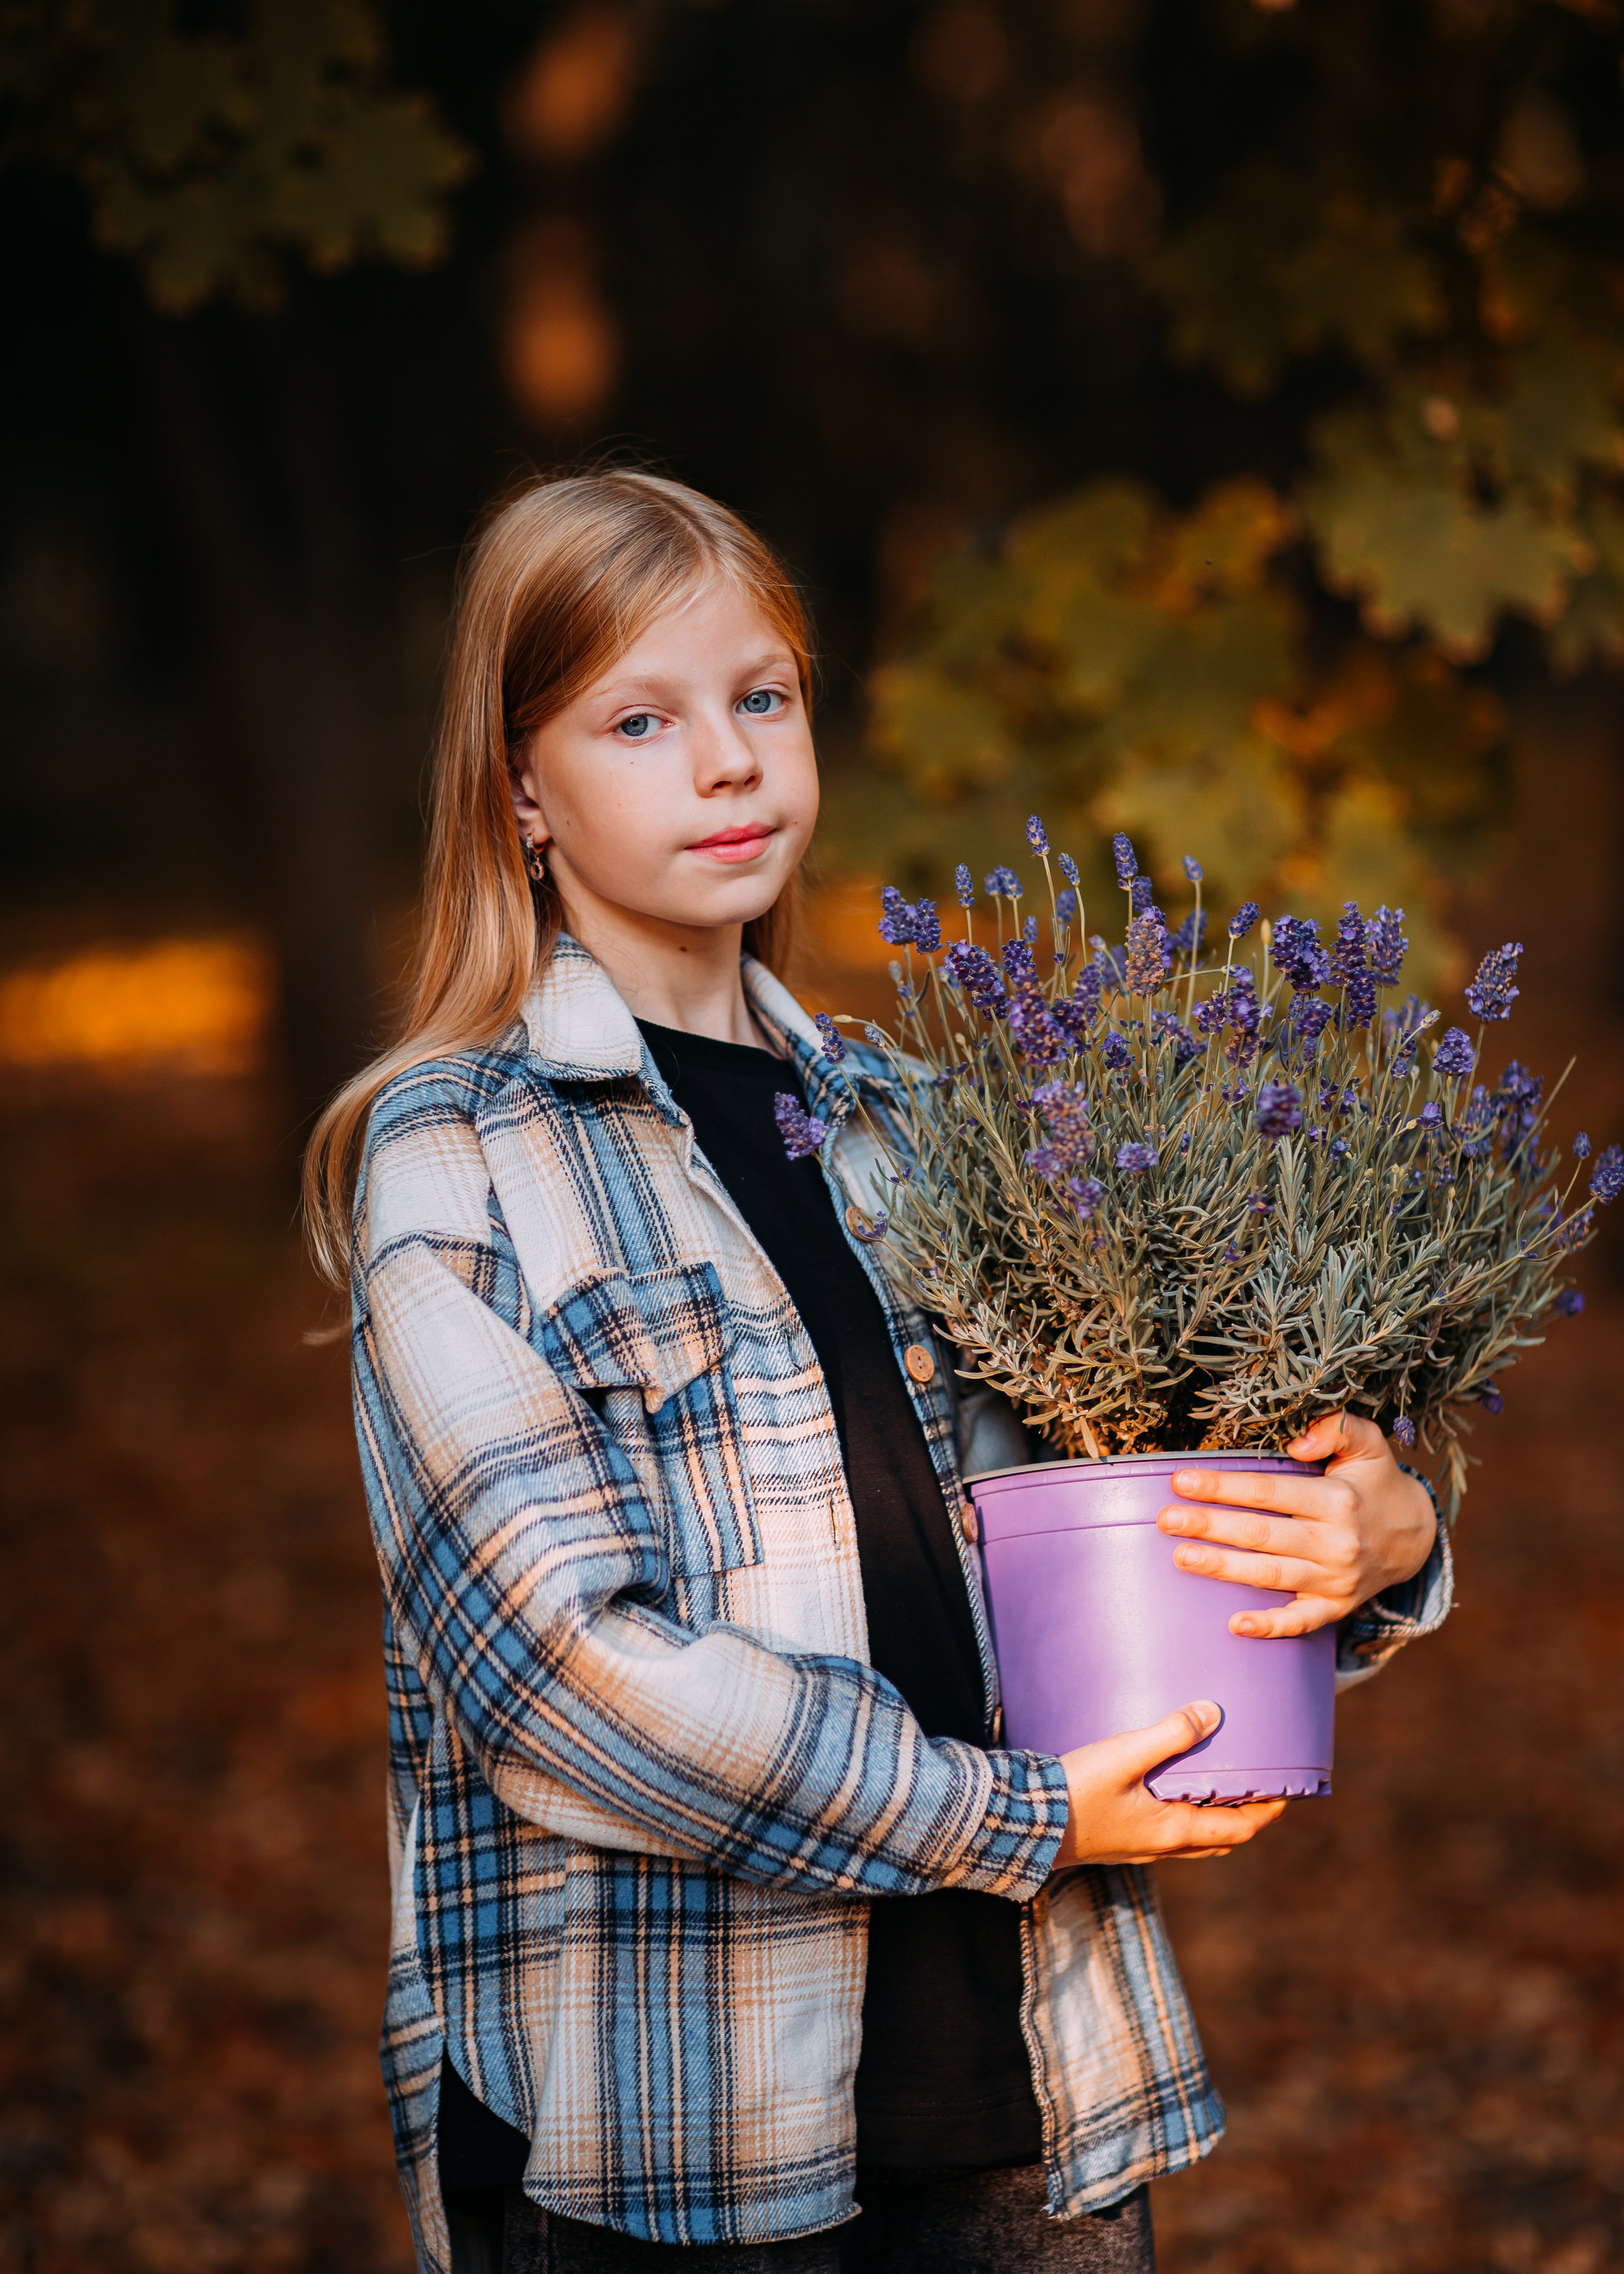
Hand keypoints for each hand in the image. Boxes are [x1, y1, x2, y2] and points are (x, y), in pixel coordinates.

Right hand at [1050, 1700, 1287, 1869]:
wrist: (1022, 1824)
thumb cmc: (1074, 1792)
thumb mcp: (1124, 1756)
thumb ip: (1169, 1734)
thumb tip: (1213, 1713)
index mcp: (1174, 1831)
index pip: (1239, 1829)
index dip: (1268, 1811)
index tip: (1288, 1790)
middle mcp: (1162, 1847)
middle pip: (1221, 1838)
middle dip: (1246, 1815)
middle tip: (1260, 1785)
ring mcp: (1139, 1848)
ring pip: (1194, 1837)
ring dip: (1215, 1815)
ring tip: (1220, 1782)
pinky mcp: (1119, 1840)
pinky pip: (1168, 1832)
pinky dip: (1186, 1814)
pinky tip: (1170, 1788)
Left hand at [1155, 1412, 1437, 1639]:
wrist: (1414, 1535)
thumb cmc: (1375, 1482)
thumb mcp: (1368, 1443)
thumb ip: (1338, 1428)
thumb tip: (1297, 1441)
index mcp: (1338, 1499)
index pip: (1269, 1491)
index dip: (1223, 1486)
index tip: (1181, 1481)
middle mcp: (1337, 1542)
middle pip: (1262, 1534)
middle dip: (1210, 1526)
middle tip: (1165, 1520)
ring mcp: (1335, 1579)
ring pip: (1271, 1575)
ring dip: (1224, 1568)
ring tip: (1181, 1557)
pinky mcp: (1336, 1606)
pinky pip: (1301, 1622)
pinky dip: (1270, 1626)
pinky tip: (1235, 1625)